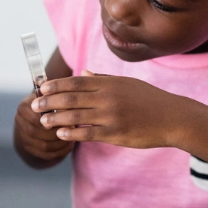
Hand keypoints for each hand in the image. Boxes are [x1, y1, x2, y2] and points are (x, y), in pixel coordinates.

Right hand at [14, 92, 74, 164]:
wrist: (34, 118)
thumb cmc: (47, 103)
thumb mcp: (49, 95)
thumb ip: (56, 93)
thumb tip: (66, 92)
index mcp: (24, 108)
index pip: (37, 116)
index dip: (54, 118)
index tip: (68, 116)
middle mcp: (20, 123)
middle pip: (38, 132)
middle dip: (57, 132)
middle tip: (72, 129)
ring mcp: (23, 138)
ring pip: (43, 145)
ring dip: (60, 143)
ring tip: (73, 137)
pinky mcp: (30, 149)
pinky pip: (46, 154)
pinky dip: (60, 151)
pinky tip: (70, 145)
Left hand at [33, 71, 184, 148]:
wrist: (172, 117)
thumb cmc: (149, 99)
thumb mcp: (126, 84)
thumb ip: (102, 79)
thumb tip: (81, 74)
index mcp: (109, 83)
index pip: (76, 82)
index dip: (56, 85)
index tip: (41, 88)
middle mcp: (108, 97)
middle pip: (71, 98)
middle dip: (49, 101)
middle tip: (34, 105)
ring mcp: (111, 115)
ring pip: (76, 115)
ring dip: (56, 118)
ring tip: (43, 121)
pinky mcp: (115, 133)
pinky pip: (88, 133)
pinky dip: (72, 133)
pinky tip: (61, 134)